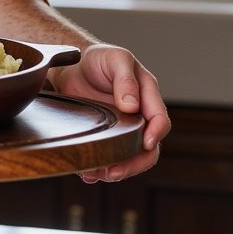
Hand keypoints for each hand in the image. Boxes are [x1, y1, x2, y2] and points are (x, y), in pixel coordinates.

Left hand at [50, 42, 170, 182]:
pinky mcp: (106, 136)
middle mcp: (139, 116)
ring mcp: (123, 129)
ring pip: (128, 158)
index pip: (159, 120)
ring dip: (115, 170)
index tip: (146, 143)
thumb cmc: (98, 59)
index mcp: (147, 96)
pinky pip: (108, 157)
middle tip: (114, 171)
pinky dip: (99, 168)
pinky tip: (86, 174)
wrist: (73, 66)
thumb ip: (125, 78)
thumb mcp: (115, 59)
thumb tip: (132, 106)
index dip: (156, 133)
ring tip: (96, 175)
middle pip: (148, 148)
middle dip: (134, 163)